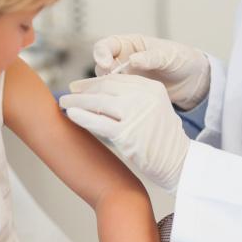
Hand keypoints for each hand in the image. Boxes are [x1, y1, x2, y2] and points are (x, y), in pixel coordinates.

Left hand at [59, 74, 189, 191]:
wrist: (179, 162)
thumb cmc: (162, 138)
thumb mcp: (154, 108)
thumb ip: (133, 97)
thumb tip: (99, 92)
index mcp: (152, 88)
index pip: (116, 79)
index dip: (94, 82)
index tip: (79, 86)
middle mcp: (144, 97)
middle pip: (105, 88)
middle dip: (83, 90)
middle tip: (68, 93)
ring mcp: (136, 114)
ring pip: (98, 102)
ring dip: (76, 102)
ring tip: (63, 103)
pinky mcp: (127, 134)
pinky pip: (97, 122)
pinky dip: (81, 117)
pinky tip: (70, 115)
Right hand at [93, 34, 209, 109]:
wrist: (192, 80)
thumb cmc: (181, 59)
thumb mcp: (168, 55)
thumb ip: (152, 57)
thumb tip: (133, 60)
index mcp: (129, 44)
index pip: (106, 45)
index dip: (101, 53)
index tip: (106, 64)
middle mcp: (123, 61)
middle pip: (100, 67)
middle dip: (102, 75)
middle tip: (109, 84)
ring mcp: (126, 78)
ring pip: (106, 85)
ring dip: (108, 90)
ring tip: (118, 96)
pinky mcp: (130, 94)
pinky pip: (118, 98)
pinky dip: (117, 101)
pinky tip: (124, 106)